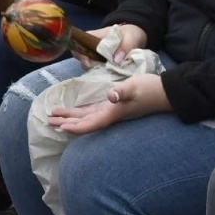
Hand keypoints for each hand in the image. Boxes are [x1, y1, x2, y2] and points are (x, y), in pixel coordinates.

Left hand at [46, 73, 169, 134]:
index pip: (90, 124)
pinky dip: (81, 112)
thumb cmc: (149, 89)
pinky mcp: (115, 106)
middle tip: (47, 122)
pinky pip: (94, 112)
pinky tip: (74, 112)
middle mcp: (110, 115)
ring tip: (53, 116)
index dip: (75, 127)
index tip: (61, 127)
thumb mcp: (134, 87)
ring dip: (70, 117)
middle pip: (84, 122)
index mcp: (113, 113)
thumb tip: (111, 96)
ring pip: (87, 117)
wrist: (167, 92)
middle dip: (66, 123)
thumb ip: (121, 92)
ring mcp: (112, 111)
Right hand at [73, 22, 146, 69]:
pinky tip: (111, 78)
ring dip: (97, 72)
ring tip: (108, 76)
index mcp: (93, 37)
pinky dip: (104, 75)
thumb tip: (116, 60)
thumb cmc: (130, 33)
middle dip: (90, 67)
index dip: (79, 55)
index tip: (89, 63)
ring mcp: (97, 57)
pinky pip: (99, 71)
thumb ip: (124, 46)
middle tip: (102, 71)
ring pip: (90, 67)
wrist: (137, 38)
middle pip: (83, 59)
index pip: (78, 45)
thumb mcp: (130, 37)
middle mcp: (91, 48)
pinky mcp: (103, 65)